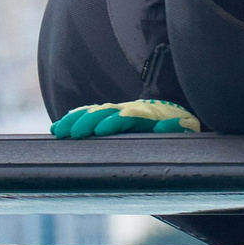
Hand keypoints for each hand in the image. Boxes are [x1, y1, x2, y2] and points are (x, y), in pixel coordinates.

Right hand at [49, 100, 201, 136]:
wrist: (174, 114)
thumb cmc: (178, 128)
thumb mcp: (185, 128)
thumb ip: (178, 127)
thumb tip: (166, 124)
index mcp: (148, 115)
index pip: (131, 116)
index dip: (115, 121)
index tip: (101, 130)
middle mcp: (129, 110)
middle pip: (107, 112)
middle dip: (89, 121)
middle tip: (75, 134)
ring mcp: (117, 112)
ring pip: (94, 112)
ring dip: (75, 120)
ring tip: (60, 131)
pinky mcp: (108, 116)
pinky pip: (88, 114)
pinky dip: (73, 119)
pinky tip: (58, 128)